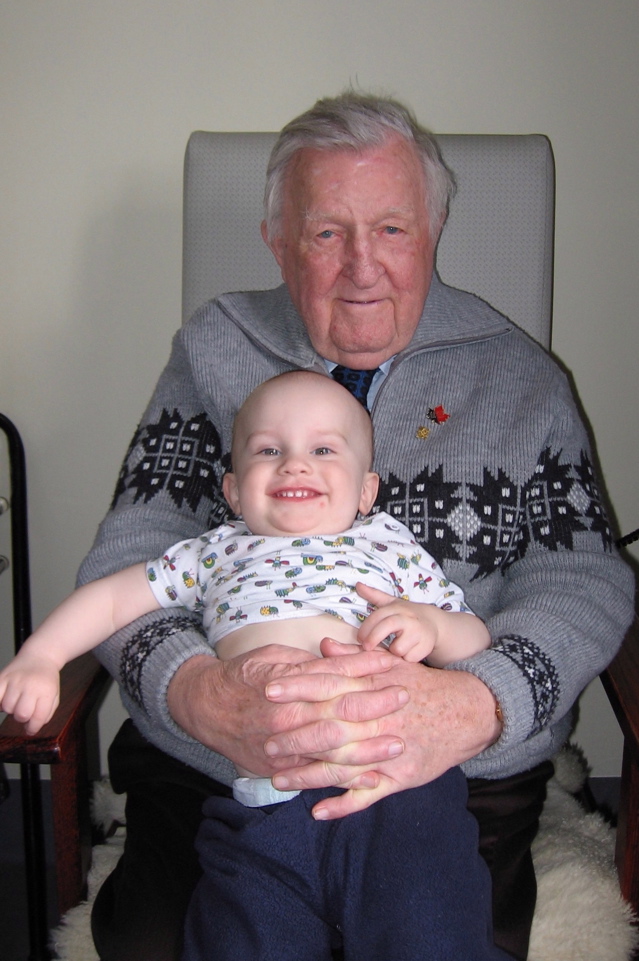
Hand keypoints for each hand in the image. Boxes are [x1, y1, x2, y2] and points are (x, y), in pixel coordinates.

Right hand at [0, 653, 60, 733]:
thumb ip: (46, 713)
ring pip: (7, 707)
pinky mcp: (2, 677)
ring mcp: (15, 680)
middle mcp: (31, 685)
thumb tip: (29, 729)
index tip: (30, 729)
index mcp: (47, 691)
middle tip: (24, 712)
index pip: (38, 717)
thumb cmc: (46, 680)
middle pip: (21, 714)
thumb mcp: (54, 696)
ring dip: (11, 709)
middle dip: (22, 718)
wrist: (39, 656)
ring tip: (16, 701)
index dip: (33, 728)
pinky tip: (3, 700)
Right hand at [167, 644, 408, 776]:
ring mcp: (283, 746)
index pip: (334, 675)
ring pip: (332, 749)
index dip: (364, 669)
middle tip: (404, 698)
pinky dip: (344, 780)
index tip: (391, 665)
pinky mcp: (280, 769)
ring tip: (397, 744)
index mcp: (287, 684)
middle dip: (375, 705)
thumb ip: (308, 663)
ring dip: (367, 748)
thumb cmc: (242, 677)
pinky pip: (316, 777)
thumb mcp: (272, 657)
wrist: (205, 708)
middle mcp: (286, 716)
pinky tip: (370, 779)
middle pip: (339, 711)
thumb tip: (341, 657)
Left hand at [266, 637, 501, 818]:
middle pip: (329, 728)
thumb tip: (323, 645)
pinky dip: (343, 805)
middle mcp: (376, 720)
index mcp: (372, 689)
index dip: (297, 687)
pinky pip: (368, 795)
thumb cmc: (422, 687)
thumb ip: (354, 657)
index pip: (328, 686)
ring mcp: (387, 751)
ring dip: (309, 775)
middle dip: (294, 735)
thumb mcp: (391, 665)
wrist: (466, 712)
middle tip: (264, 741)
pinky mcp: (399, 778)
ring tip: (278, 780)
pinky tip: (318, 812)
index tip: (268, 689)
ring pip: (342, 766)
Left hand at [356, 581, 439, 661]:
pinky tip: (408, 651)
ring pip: (398, 648)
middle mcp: (408, 618)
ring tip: (395, 646)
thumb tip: (358, 584)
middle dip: (373, 638)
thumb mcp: (392, 603)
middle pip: (387, 627)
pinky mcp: (426, 646)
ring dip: (393, 651)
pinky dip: (405, 658)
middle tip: (366, 647)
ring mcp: (419, 632)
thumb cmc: (407, 615)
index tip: (359, 638)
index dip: (366, 628)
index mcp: (397, 608)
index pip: (378, 616)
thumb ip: (374, 595)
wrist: (434, 623)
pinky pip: (409, 658)